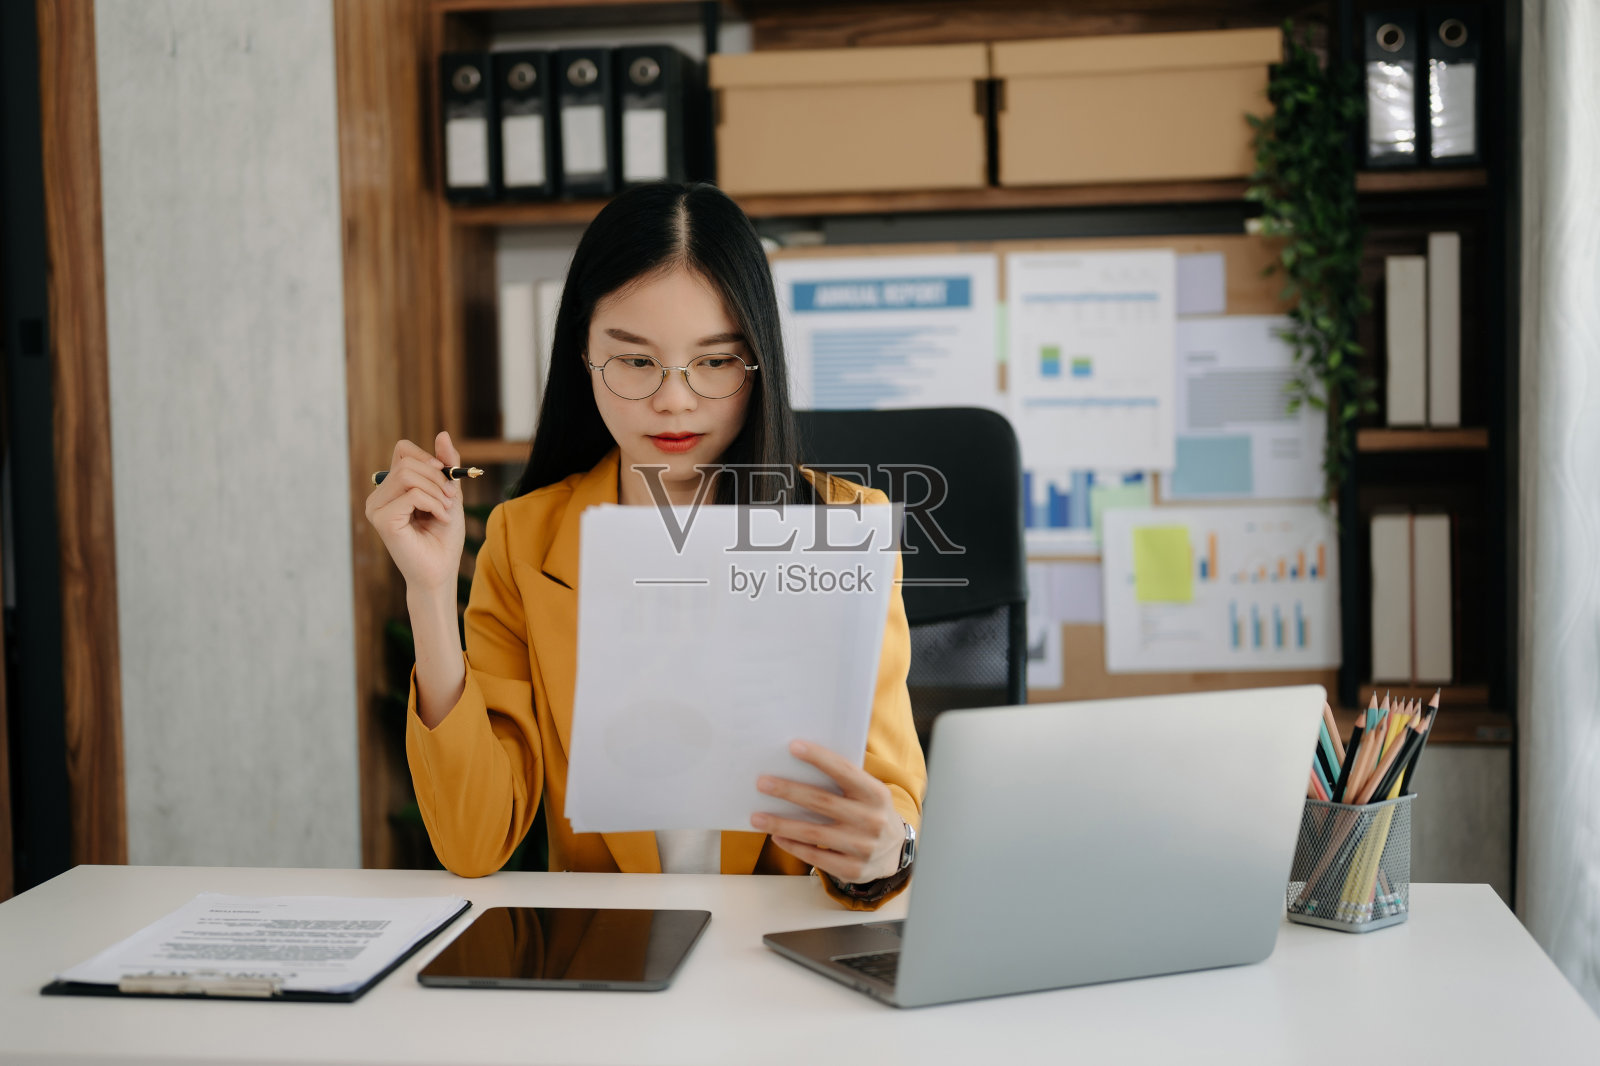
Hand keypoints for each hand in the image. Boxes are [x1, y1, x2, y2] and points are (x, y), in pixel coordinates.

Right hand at [364, 432, 465, 595]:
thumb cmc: (444, 537)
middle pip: (407, 461)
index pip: (403, 450)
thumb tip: (442, 434)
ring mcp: (376, 508)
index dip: (428, 458)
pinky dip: (434, 504)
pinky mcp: (382, 520)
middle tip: (451, 500)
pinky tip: (441, 519)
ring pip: (408, 475)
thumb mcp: (450, 493)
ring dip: (437, 491)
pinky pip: (412, 494)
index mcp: (391, 488)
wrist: (441, 570)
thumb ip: (446, 465)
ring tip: (446, 510)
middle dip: (438, 477)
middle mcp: (378, 496)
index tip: (446, 477)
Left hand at [751, 740, 904, 884]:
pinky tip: (776, 837)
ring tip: (757, 817)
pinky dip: (793, 846)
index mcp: (876, 794)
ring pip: (813, 833)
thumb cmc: (870, 812)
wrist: (895, 851)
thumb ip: (843, 782)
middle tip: (763, 783)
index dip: (819, 758)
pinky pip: (816, 857)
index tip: (793, 746)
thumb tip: (797, 767)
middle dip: (789, 791)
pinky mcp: (853, 870)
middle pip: (822, 802)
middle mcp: (872, 820)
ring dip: (781, 824)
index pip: (845, 772)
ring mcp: (863, 847)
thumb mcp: (868, 793)